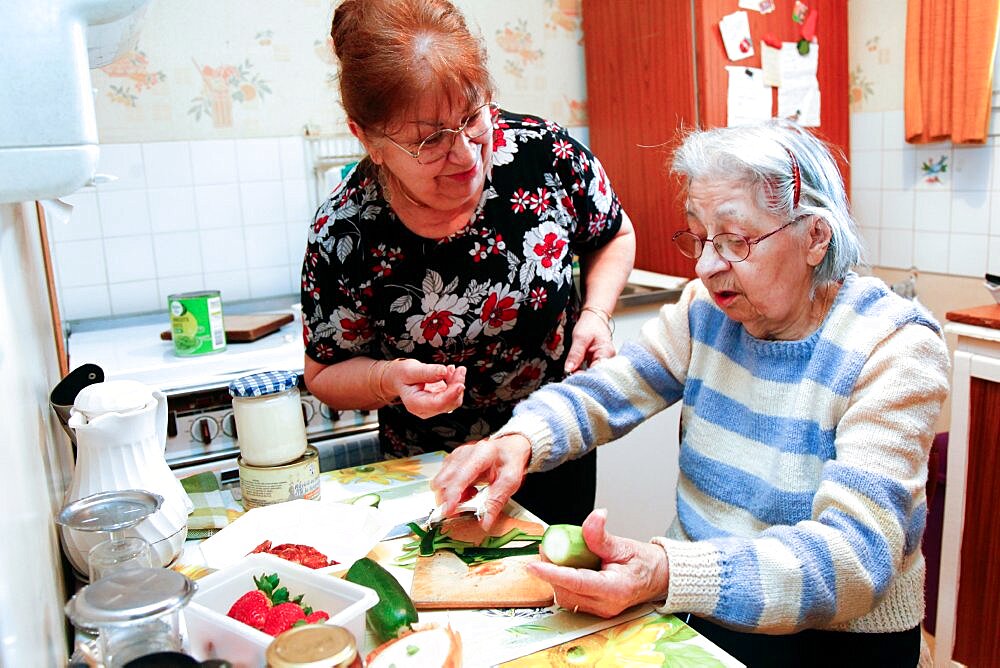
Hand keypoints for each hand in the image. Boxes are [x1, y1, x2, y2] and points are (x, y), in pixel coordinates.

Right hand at [390, 361, 465, 418]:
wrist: (400, 379)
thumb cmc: (402, 375)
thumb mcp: (410, 369)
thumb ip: (426, 372)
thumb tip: (443, 371)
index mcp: (415, 404)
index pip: (437, 404)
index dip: (451, 395)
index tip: (460, 384)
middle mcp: (425, 410)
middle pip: (449, 402)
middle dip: (456, 385)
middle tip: (459, 369)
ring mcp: (434, 408)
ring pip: (454, 399)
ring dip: (456, 383)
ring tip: (450, 368)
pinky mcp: (440, 402)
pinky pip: (454, 395)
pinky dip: (455, 383)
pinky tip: (449, 372)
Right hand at [430, 434, 530, 529]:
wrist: (509, 450)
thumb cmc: (509, 462)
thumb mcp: (510, 482)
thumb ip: (496, 502)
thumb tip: (485, 521)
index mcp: (482, 454)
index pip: (461, 476)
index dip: (452, 495)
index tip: (450, 511)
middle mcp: (465, 452)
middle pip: (444, 479)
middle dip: (448, 499)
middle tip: (462, 510)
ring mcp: (456, 456)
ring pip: (441, 481)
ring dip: (450, 496)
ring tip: (470, 496)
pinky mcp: (452, 461)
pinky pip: (444, 480)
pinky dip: (452, 491)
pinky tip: (466, 491)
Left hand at [527, 509, 669, 617]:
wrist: (658, 577)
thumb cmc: (645, 563)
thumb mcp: (624, 544)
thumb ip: (602, 535)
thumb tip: (594, 517)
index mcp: (615, 589)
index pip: (577, 583)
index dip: (553, 574)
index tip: (534, 565)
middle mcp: (606, 605)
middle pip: (566, 592)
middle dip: (550, 572)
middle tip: (547, 548)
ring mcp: (600, 609)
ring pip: (566, 597)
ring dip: (555, 578)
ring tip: (556, 555)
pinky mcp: (595, 608)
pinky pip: (571, 597)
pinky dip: (563, 582)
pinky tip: (564, 566)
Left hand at [564, 310, 615, 373]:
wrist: (595, 319)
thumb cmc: (590, 325)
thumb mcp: (580, 338)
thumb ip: (575, 354)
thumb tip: (568, 369)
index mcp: (606, 353)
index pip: (597, 371)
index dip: (585, 377)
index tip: (572, 378)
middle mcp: (609, 360)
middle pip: (597, 376)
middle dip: (583, 379)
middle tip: (569, 380)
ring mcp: (604, 362)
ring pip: (593, 375)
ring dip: (582, 377)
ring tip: (571, 378)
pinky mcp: (599, 364)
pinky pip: (591, 372)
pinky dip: (583, 373)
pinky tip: (575, 374)